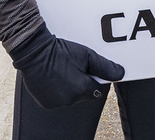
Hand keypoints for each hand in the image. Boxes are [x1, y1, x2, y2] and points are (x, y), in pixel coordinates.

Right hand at [10, 24, 124, 109]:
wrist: (34, 52)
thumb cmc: (60, 51)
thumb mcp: (86, 55)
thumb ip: (104, 66)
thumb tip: (120, 74)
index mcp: (81, 88)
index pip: (97, 89)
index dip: (94, 78)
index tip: (89, 70)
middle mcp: (70, 99)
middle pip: (84, 94)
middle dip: (82, 82)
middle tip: (74, 67)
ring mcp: (57, 103)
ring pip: (71, 97)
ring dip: (70, 87)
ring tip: (63, 70)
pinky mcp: (46, 103)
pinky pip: (58, 99)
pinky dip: (59, 91)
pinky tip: (55, 77)